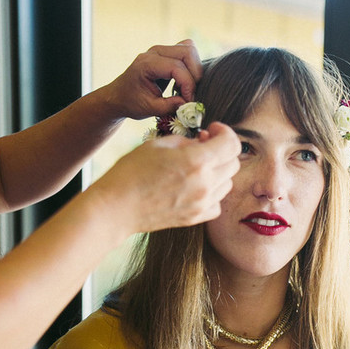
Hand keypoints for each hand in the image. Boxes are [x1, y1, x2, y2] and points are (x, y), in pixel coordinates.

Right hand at [91, 121, 239, 236]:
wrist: (117, 207)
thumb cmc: (131, 172)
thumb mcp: (159, 144)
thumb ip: (187, 141)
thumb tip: (204, 142)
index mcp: (196, 161)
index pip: (231, 144)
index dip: (225, 132)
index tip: (213, 130)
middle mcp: (204, 184)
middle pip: (233, 163)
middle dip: (222, 150)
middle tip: (203, 146)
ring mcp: (202, 204)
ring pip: (228, 183)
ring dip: (218, 171)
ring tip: (197, 167)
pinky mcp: (195, 218)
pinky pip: (217, 203)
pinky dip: (212, 193)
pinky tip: (196, 186)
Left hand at [103, 39, 202, 120]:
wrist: (119, 95)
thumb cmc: (131, 102)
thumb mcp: (149, 108)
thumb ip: (170, 106)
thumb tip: (190, 104)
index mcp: (147, 64)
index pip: (177, 67)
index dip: (188, 85)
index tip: (189, 101)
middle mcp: (155, 52)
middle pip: (187, 52)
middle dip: (195, 75)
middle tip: (191, 94)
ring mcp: (161, 50)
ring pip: (189, 49)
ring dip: (194, 69)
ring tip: (187, 88)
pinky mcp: (166, 53)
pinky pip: (186, 52)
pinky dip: (191, 66)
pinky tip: (184, 81)